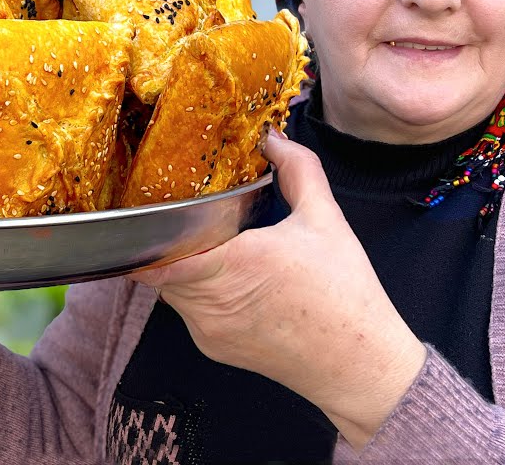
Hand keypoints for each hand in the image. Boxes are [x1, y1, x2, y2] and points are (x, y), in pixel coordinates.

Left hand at [129, 129, 425, 446]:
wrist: (360, 365)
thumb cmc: (346, 296)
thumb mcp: (326, 219)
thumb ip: (298, 170)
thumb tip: (273, 140)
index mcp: (235, 263)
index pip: (156, 254)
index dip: (144, 231)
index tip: (149, 206)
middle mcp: (212, 302)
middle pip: (157, 265)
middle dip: (166, 240)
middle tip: (182, 215)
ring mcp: (207, 329)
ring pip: (168, 289)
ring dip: (180, 265)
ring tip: (206, 243)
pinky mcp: (212, 348)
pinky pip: (187, 310)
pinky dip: (196, 290)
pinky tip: (227, 276)